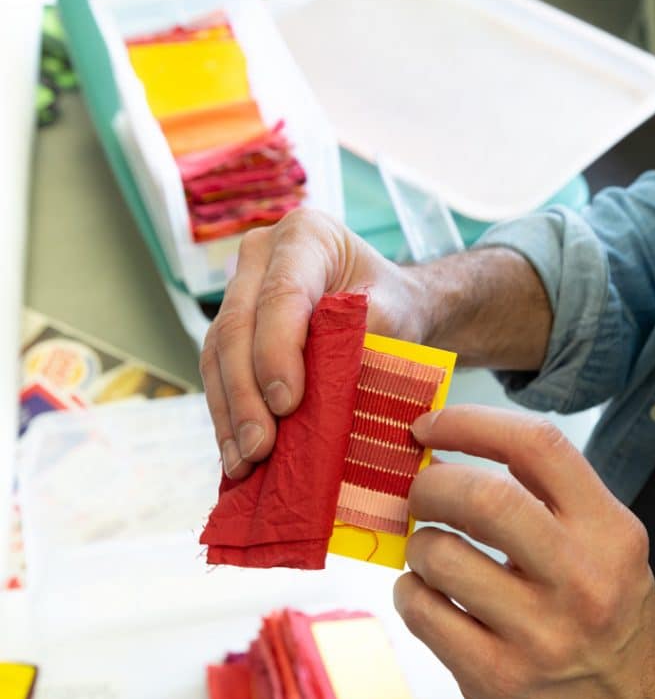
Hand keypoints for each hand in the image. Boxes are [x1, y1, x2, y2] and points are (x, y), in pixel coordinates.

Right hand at [200, 211, 429, 479]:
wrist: (387, 308)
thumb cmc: (393, 308)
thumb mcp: (393, 315)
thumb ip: (358, 338)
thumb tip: (319, 391)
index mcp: (305, 236)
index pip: (281, 295)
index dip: (277, 351)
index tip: (287, 404)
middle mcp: (260, 254)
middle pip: (237, 326)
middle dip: (246, 393)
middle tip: (261, 447)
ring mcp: (239, 290)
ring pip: (217, 354)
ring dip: (229, 413)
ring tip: (244, 462)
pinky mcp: (229, 328)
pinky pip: (216, 373)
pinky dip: (226, 417)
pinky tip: (235, 455)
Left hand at [394, 404, 654, 698]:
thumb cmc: (602, 613)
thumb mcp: (605, 545)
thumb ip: (548, 496)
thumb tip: (454, 443)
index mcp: (609, 532)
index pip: (537, 446)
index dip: (469, 423)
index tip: (426, 426)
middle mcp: (581, 580)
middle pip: (484, 498)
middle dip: (430, 485)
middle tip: (416, 493)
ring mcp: (539, 634)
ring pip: (440, 556)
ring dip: (416, 545)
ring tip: (427, 554)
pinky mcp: (496, 678)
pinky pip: (422, 612)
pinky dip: (407, 592)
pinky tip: (422, 594)